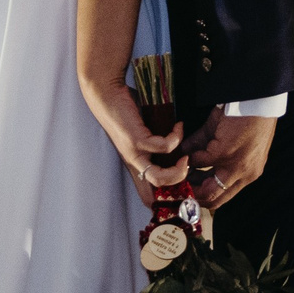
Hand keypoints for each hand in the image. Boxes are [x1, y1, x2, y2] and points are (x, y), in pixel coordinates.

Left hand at [80, 76, 188, 191]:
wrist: (106, 94)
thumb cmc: (126, 110)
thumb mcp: (142, 132)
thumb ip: (156, 141)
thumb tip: (179, 145)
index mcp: (135, 163)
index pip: (145, 195)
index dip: (164, 198)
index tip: (183, 183)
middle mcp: (134, 163)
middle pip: (154, 192)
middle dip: (178, 182)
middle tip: (186, 164)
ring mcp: (134, 154)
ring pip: (159, 178)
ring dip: (178, 169)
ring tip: (184, 156)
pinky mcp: (136, 141)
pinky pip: (164, 147)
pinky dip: (176, 137)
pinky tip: (177, 127)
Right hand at [189, 110, 276, 210]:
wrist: (258, 100)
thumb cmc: (249, 116)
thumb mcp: (231, 139)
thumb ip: (208, 149)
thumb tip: (187, 154)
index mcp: (248, 173)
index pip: (222, 197)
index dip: (202, 196)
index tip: (187, 188)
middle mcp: (244, 175)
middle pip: (213, 199)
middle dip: (193, 194)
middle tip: (179, 182)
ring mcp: (234, 166)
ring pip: (206, 187)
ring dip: (189, 177)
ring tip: (179, 166)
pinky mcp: (224, 153)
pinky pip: (199, 160)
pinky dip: (190, 155)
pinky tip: (184, 147)